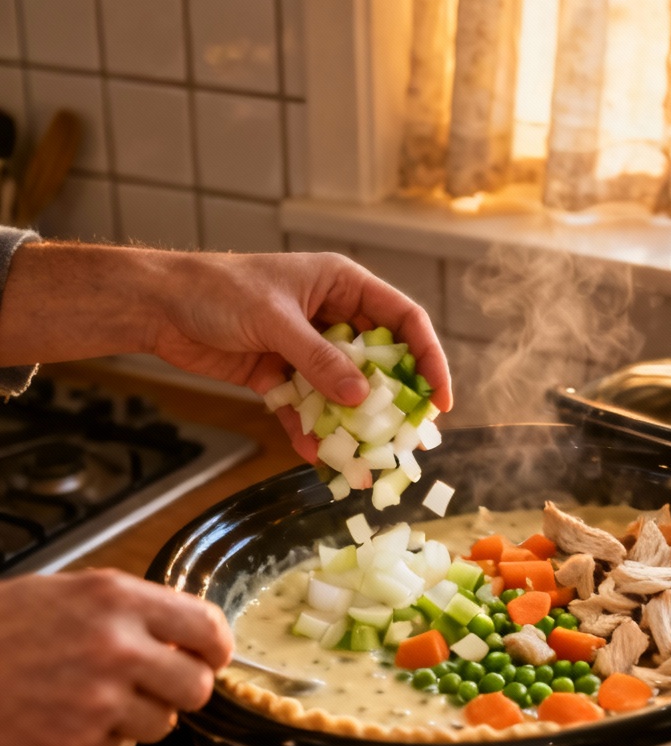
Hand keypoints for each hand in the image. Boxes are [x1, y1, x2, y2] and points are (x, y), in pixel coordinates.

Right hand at [0, 570, 232, 745]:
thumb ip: (127, 610)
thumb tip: (179, 630)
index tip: (212, 654)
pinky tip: (65, 715)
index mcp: (117, 599)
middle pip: (198, 685)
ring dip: (139, 716)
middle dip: (182, 688)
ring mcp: (100, 699)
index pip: (207, 626)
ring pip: (162, 722)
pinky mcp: (78, 742)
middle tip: (160, 684)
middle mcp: (117, 647)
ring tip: (96, 697)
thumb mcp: (66, 593)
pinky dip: (99, 737)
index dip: (216, 647)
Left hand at [147, 251, 452, 462]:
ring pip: (343, 391)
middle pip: (378, 362)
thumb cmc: (216, 290)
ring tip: (364, 462)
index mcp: (342, 284)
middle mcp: (331, 315)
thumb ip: (318, 359)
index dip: (428, 358)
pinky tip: (317, 457)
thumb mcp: (275, 320)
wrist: (157, 306)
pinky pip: (306, 408)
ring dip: (352, 426)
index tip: (439, 399)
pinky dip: (311, 432)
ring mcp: (306, 348)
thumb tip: (361, 396)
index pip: (404, 319)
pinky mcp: (279, 375)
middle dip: (391, 403)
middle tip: (407, 439)